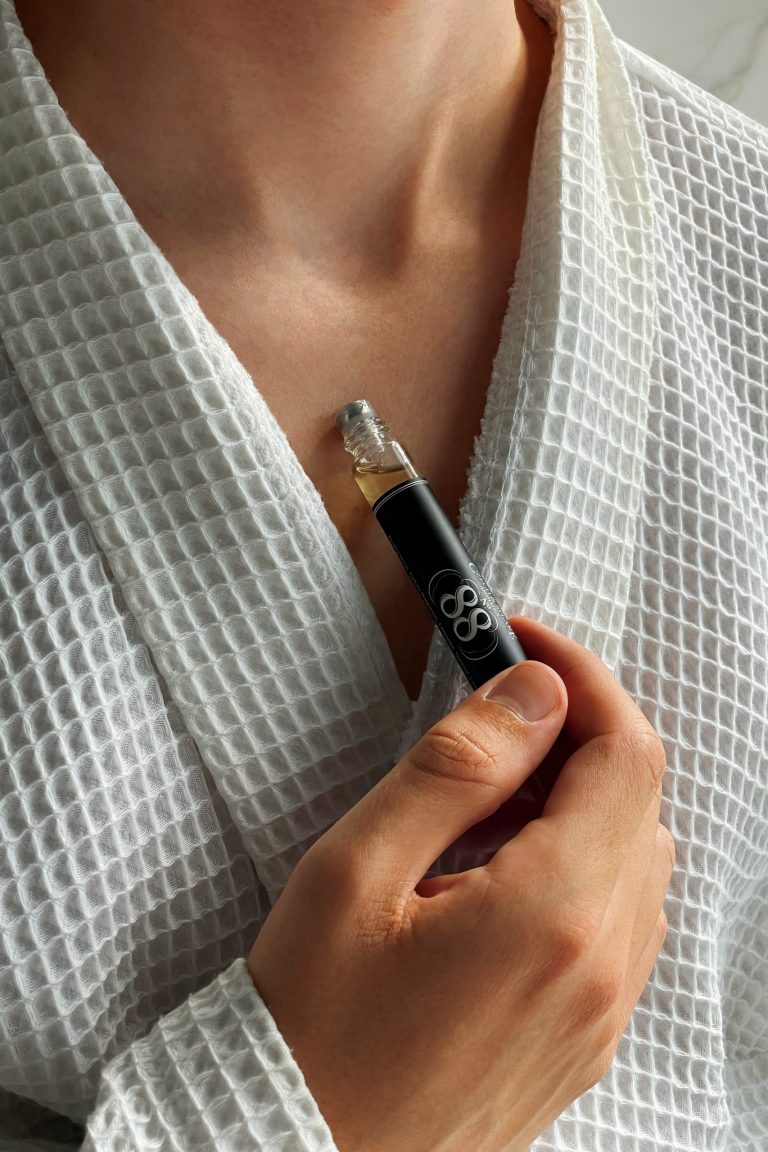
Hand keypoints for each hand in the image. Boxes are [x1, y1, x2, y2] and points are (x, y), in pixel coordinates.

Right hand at [246, 615, 674, 1151]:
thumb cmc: (309, 1030)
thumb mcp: (357, 872)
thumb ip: (457, 770)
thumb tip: (533, 694)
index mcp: (553, 916)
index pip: (625, 754)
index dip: (584, 680)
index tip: (525, 645)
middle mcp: (600, 969)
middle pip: (639, 802)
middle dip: (576, 736)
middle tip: (491, 721)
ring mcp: (599, 1013)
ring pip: (635, 859)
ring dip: (576, 802)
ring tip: (481, 802)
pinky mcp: (581, 1039)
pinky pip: (616, 922)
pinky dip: (577, 866)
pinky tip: (494, 873)